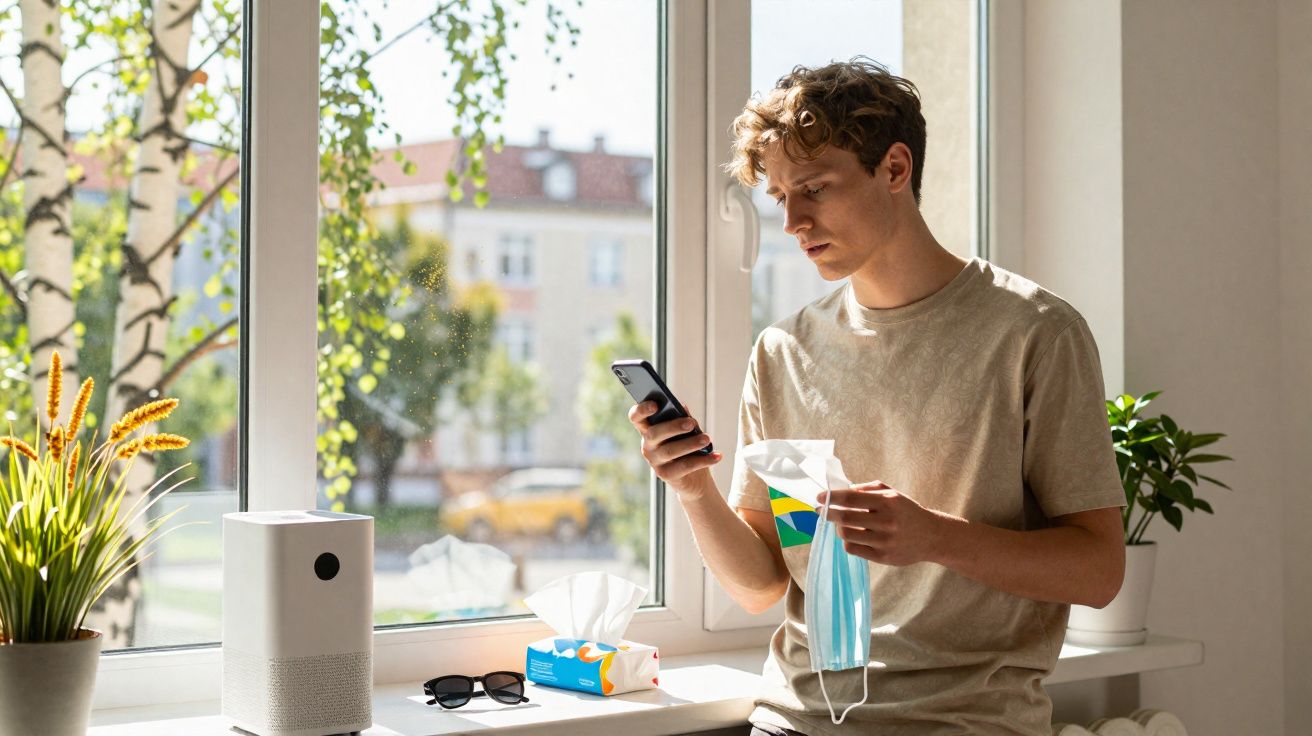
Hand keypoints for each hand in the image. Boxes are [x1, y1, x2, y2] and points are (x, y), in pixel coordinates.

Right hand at [627, 401, 721, 494]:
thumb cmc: (688, 447)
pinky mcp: (666, 475)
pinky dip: (703, 460)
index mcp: (648, 429)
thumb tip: (682, 407)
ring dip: (690, 443)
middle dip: (672, 427)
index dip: (642, 410)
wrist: (695, 479)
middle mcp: (647, 445)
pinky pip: (684, 466)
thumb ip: (683, 418)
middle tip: (691, 423)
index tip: (655, 404)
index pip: (636, 417)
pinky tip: (716, 456)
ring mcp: (655, 461)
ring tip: (707, 439)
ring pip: (670, 450)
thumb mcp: (686, 431)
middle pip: (654, 433)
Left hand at [817, 482, 947, 565]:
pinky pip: (853, 549)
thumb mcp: (892, 493)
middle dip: (828, 513)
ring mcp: (884, 541)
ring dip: (838, 527)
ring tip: (841, 523)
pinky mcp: (883, 557)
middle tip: (821, 510)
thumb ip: (866, 489)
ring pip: (846, 535)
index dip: (831, 497)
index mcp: (887, 502)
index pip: (851, 498)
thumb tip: (841, 490)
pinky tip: (851, 535)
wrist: (931, 536)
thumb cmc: (906, 511)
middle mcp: (886, 522)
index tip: (819, 497)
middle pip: (845, 518)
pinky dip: (847, 541)